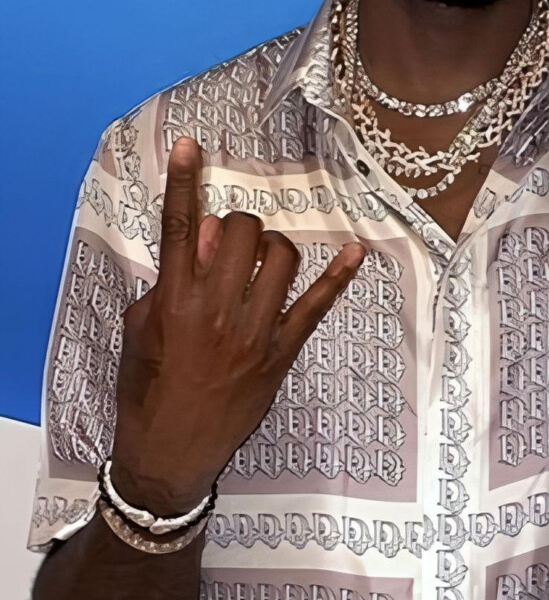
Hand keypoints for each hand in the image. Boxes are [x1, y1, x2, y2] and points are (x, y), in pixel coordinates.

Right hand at [110, 136, 365, 514]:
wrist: (170, 453)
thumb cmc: (147, 389)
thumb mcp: (141, 330)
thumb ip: (170, 278)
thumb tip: (205, 233)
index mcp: (174, 302)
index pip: (178, 229)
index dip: (183, 182)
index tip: (190, 145)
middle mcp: (216, 311)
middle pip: (241, 233)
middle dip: (238, 225)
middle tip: (232, 242)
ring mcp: (254, 333)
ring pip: (281, 258)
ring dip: (272, 247)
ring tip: (261, 262)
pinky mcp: (280, 353)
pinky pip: (316, 306)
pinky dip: (339, 276)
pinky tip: (357, 251)